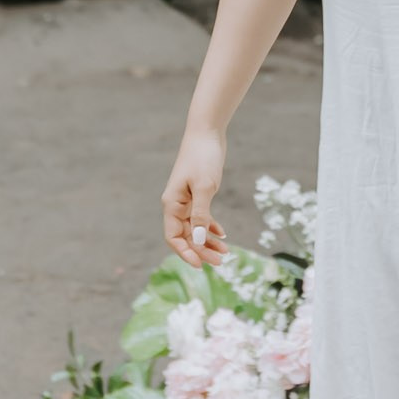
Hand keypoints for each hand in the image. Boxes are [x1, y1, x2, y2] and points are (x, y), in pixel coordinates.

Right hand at [161, 130, 229, 267]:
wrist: (207, 133)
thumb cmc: (203, 157)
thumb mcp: (204, 187)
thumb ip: (201, 214)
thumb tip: (199, 240)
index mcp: (172, 204)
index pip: (173, 237)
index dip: (185, 253)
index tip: (200, 265)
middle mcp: (176, 204)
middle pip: (186, 236)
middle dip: (201, 250)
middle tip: (220, 262)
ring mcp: (187, 200)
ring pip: (195, 228)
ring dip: (208, 241)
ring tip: (225, 253)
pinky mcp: (198, 193)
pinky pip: (202, 217)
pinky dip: (211, 227)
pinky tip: (223, 235)